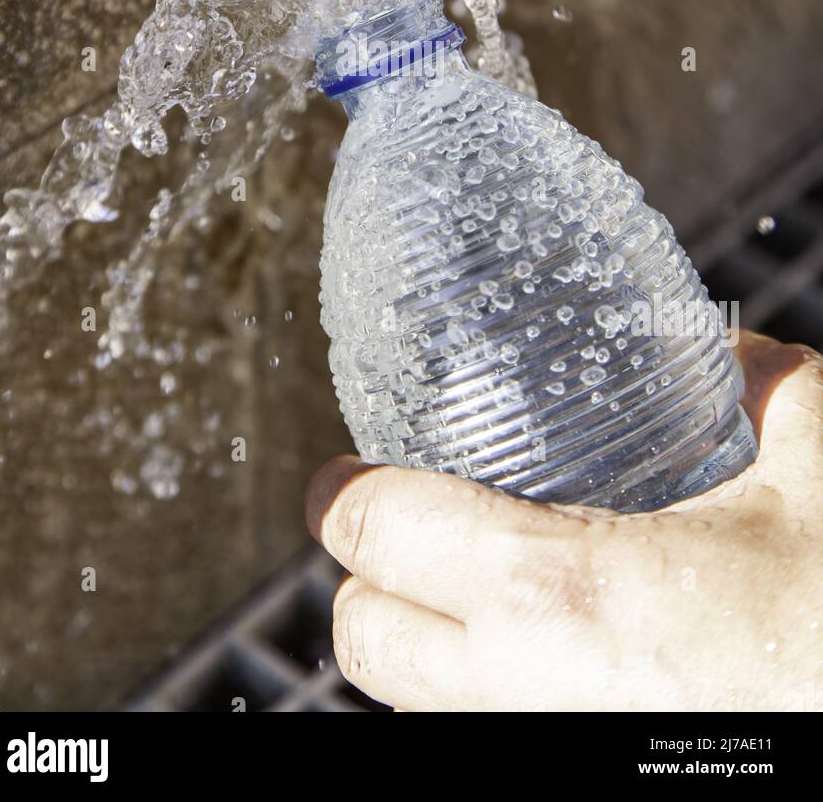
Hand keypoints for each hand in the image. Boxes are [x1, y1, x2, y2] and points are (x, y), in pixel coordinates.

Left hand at [306, 331, 822, 710]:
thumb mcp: (818, 461)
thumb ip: (760, 385)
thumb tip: (728, 356)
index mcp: (563, 591)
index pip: (381, 534)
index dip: (343, 492)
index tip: (341, 474)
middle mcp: (527, 694)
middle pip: (362, 640)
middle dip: (364, 575)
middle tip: (402, 522)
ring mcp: (549, 755)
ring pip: (412, 704)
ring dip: (418, 638)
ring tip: (470, 582)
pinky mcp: (579, 781)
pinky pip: (481, 734)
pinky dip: (478, 688)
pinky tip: (547, 646)